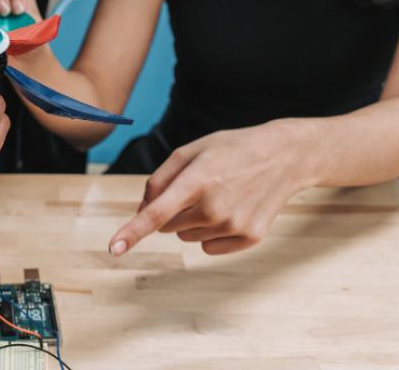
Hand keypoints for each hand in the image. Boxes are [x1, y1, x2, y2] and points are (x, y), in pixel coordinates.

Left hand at [108, 124, 308, 256]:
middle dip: (173, 209)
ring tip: (218, 194)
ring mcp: (234, 225)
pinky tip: (231, 209)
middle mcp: (215, 207)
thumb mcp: (190, 151)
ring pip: (186, 236)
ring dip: (192, 219)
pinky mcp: (249, 238)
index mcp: (197, 180)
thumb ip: (159, 180)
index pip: (158, 213)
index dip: (133, 231)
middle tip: (198, 186)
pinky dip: (211, 232)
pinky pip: (209, 246)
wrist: (284, 157)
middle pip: (167, 225)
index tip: (114, 248)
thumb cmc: (229, 150)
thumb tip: (142, 212)